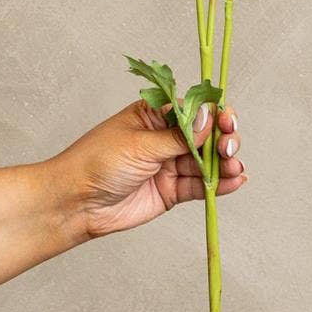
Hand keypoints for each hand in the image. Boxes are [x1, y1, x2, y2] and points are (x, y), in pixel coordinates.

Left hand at [51, 100, 245, 239]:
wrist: (77, 202)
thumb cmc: (98, 162)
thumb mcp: (141, 144)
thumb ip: (179, 136)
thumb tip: (209, 117)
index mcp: (155, 116)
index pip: (193, 110)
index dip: (213, 114)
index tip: (226, 120)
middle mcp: (165, 139)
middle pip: (205, 136)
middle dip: (222, 139)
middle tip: (228, 147)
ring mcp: (169, 165)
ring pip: (206, 162)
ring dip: (224, 163)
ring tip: (234, 167)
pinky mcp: (171, 191)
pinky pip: (199, 186)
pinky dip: (219, 184)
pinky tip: (235, 181)